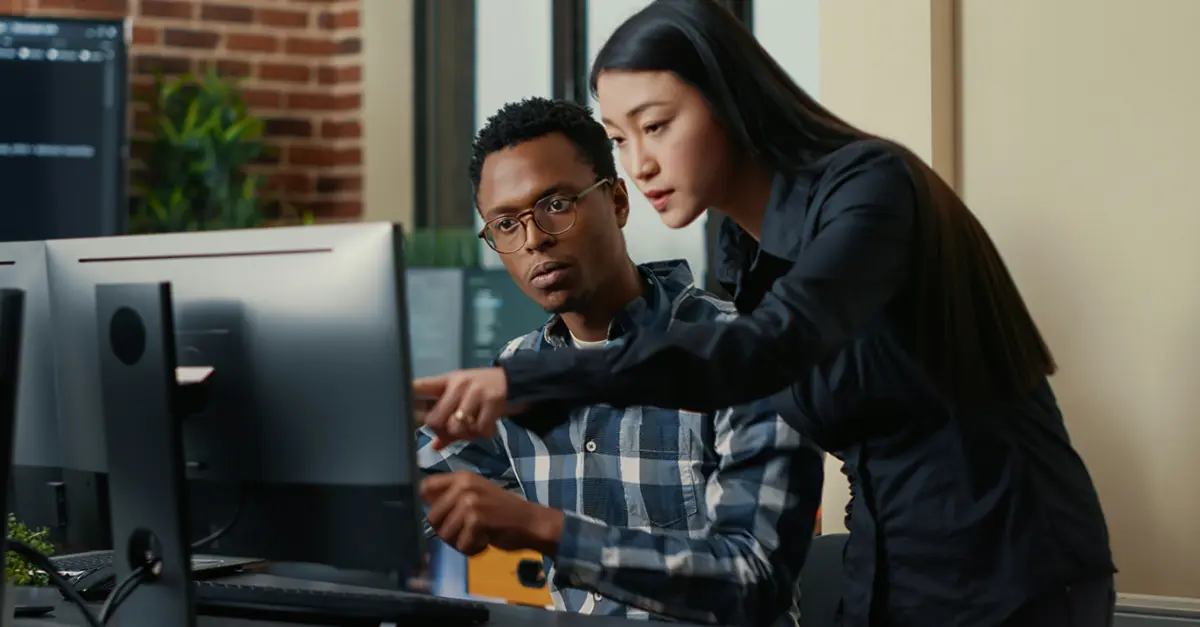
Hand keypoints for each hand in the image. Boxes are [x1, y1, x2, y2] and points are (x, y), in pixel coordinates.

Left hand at [413, 368, 526, 448]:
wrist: (515, 382)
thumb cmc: (481, 393)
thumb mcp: (462, 399)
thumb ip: (447, 422)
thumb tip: (434, 447)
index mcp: (446, 381)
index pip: (420, 386)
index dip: (405, 396)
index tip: (394, 406)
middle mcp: (458, 384)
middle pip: (435, 419)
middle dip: (444, 431)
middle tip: (457, 430)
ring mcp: (475, 391)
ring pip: (457, 427)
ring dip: (467, 435)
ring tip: (475, 427)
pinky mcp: (492, 401)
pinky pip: (480, 429)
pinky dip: (484, 433)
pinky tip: (488, 426)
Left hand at [420, 471, 562, 556]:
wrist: (531, 522)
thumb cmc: (503, 511)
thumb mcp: (476, 494)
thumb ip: (451, 496)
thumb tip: (423, 503)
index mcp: (462, 477)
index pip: (426, 487)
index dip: (427, 505)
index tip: (442, 516)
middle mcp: (463, 485)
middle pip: (432, 517)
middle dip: (446, 532)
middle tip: (465, 533)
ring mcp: (470, 501)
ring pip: (444, 534)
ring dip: (460, 543)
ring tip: (476, 538)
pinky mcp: (476, 519)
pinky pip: (461, 545)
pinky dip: (472, 550)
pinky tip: (484, 543)